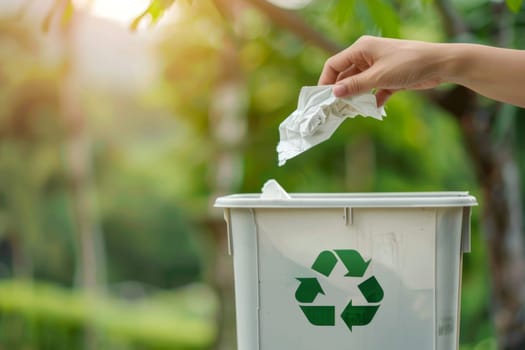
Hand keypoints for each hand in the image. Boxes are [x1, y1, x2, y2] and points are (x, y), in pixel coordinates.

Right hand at [319, 36, 445, 105]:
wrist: (440, 64)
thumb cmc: (409, 63)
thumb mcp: (379, 77)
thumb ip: (355, 85)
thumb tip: (334, 93)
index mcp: (361, 49)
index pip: (334, 64)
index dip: (326, 81)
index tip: (323, 98)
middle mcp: (367, 56)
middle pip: (345, 76)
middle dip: (341, 92)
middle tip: (336, 109)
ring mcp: (378, 67)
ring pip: (359, 84)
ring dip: (356, 97)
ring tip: (352, 111)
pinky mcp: (389, 78)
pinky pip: (374, 91)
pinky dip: (372, 100)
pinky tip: (373, 109)